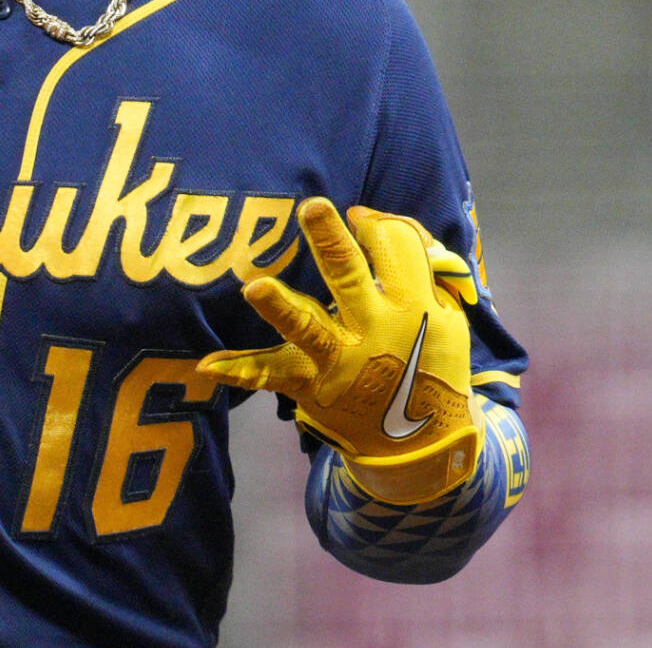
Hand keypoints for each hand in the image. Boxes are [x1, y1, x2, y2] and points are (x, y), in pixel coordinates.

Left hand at [197, 198, 479, 504]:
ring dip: (281, 307)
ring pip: (307, 328)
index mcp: (413, 307)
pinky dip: (240, 370)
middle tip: (312, 207)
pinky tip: (207, 365)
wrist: (421, 443)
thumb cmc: (430, 359)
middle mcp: (374, 331)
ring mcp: (339, 361)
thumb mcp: (445, 312)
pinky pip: (271, 375)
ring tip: (254, 287)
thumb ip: (416, 261)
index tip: (361, 219)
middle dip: (330, 241)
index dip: (375, 226)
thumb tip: (365, 215)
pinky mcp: (311, 386)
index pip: (394, 249)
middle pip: (350, 277)